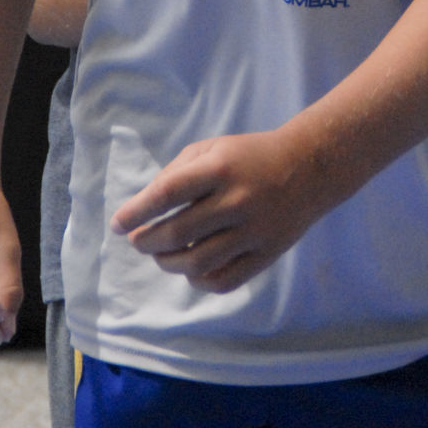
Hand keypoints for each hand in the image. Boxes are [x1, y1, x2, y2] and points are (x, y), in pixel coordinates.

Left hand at [110, 129, 325, 292]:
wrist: (309, 167)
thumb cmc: (250, 156)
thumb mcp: (212, 147)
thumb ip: (176, 173)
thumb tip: (143, 208)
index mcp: (220, 168)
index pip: (166, 194)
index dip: (136, 212)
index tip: (118, 223)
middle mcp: (236, 200)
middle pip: (177, 233)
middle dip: (147, 241)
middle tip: (138, 240)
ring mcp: (253, 231)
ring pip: (197, 263)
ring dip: (168, 263)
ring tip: (161, 255)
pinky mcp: (266, 254)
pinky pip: (223, 280)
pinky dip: (199, 280)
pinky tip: (192, 268)